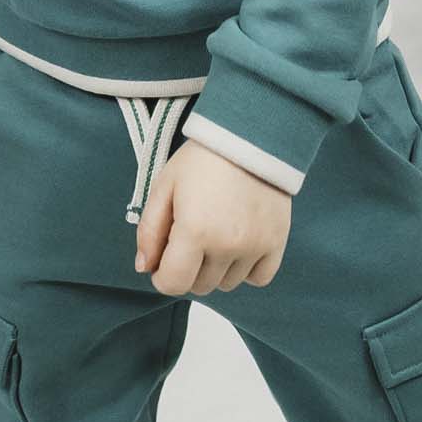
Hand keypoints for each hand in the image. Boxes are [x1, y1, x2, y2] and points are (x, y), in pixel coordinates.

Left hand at [135, 138, 290, 295]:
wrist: (250, 135)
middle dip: (190, 267)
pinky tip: (239, 244)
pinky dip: (247, 269)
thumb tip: (145, 267)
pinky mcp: (277, 241)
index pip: (173, 284)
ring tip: (218, 231)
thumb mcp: (165, 185)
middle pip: (200, 286)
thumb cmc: (204, 158)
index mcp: (195, 230)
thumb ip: (149, 230)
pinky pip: (259, 278)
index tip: (165, 258)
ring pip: (227, 284)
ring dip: (217, 268)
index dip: (162, 275)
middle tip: (193, 234)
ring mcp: (255, 245)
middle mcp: (227, 244)